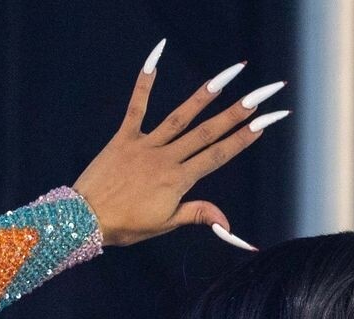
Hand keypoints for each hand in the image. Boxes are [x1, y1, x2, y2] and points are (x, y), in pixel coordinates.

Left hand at [74, 40, 288, 249]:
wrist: (86, 219)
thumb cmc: (127, 225)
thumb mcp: (165, 223)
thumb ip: (197, 214)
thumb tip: (228, 223)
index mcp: (180, 181)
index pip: (219, 155)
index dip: (245, 138)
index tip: (267, 122)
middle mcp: (167, 158)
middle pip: (208, 132)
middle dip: (238, 113)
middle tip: (261, 94)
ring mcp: (146, 144)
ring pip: (182, 117)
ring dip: (206, 95)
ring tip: (227, 76)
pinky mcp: (124, 136)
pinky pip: (137, 106)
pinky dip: (145, 82)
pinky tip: (156, 58)